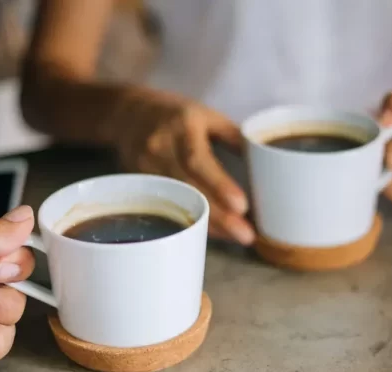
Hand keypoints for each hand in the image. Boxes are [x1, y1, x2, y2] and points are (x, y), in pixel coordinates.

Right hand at [115, 93, 254, 244]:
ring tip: (236, 237)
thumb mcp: (206, 115)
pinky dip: (192, 221)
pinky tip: (212, 232)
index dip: (219, 185)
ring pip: (178, 203)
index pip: (198, 160)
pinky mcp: (140, 185)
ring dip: (209, 224)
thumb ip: (233, 137)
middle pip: (188, 188)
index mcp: (182, 128)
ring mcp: (146, 169)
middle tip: (246, 236)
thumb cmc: (176, 115)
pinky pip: (167, 209)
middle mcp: (160, 148)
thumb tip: (264, 162)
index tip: (242, 206)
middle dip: (218, 216)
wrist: (127, 113)